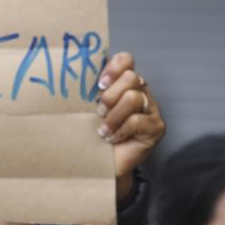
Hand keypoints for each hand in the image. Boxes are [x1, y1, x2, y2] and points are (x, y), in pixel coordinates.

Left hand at [96, 52, 165, 202]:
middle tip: (99, 113)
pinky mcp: (156, 127)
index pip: (126, 60)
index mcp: (124, 83)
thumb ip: (86, 92)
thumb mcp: (86, 110)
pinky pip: (136, 120)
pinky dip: (120, 131)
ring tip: (104, 130)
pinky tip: (113, 139)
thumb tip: (68, 76)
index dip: (113, 68)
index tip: (99, 85)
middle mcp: (141, 92)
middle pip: (131, 77)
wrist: (99, 165)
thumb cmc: (91, 136)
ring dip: (113, 116)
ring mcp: (151, 109)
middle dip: (109, 97)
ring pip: (133, 98)